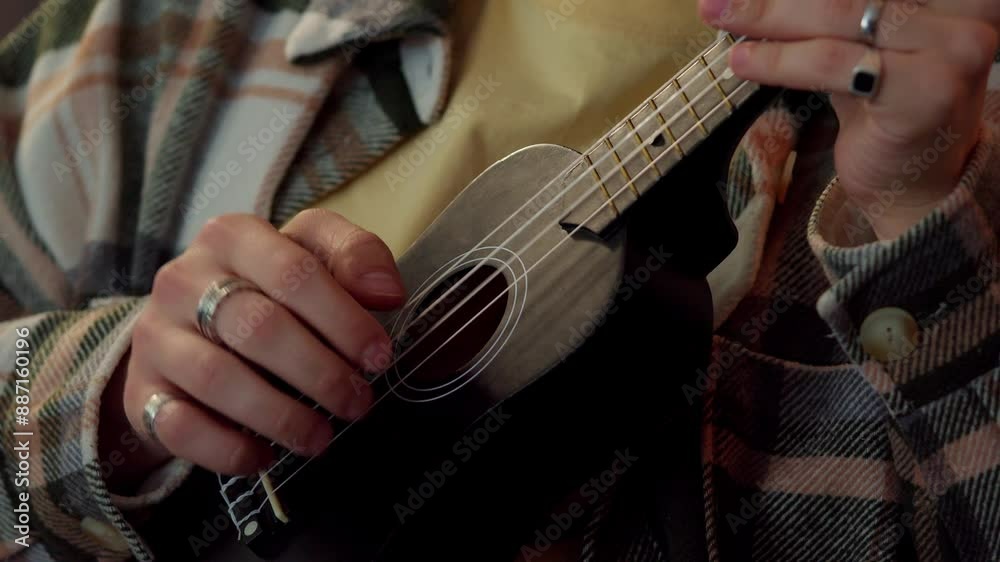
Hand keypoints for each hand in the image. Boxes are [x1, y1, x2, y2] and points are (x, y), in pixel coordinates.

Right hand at [101, 210, 404, 486]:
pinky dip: (229, 447)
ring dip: (281, 415)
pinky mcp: (142, 391)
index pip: (295, 273)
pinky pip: (180, 426)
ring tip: (322, 437)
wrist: (184, 328)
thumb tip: (388, 292)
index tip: (379, 356)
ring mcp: (156, 335)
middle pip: (259, 327)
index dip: (344, 319)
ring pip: (219, 379)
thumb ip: (353, 257)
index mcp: (232, 236)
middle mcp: (184, 279)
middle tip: (358, 402)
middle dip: (320, 372)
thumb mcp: (310, 255)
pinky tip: (265, 456)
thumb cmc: (266, 289)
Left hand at [702, 0, 998, 238]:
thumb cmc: (889, 112)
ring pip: (839, 16)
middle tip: (719, 1)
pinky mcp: (926, 90)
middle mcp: (967, 13)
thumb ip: (835, 15)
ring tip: (722, 19)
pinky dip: (781, 60)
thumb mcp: (866, 48)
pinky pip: (834, 63)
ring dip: (769, 17)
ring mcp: (953, 49)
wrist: (917, 188)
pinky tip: (743, 61)